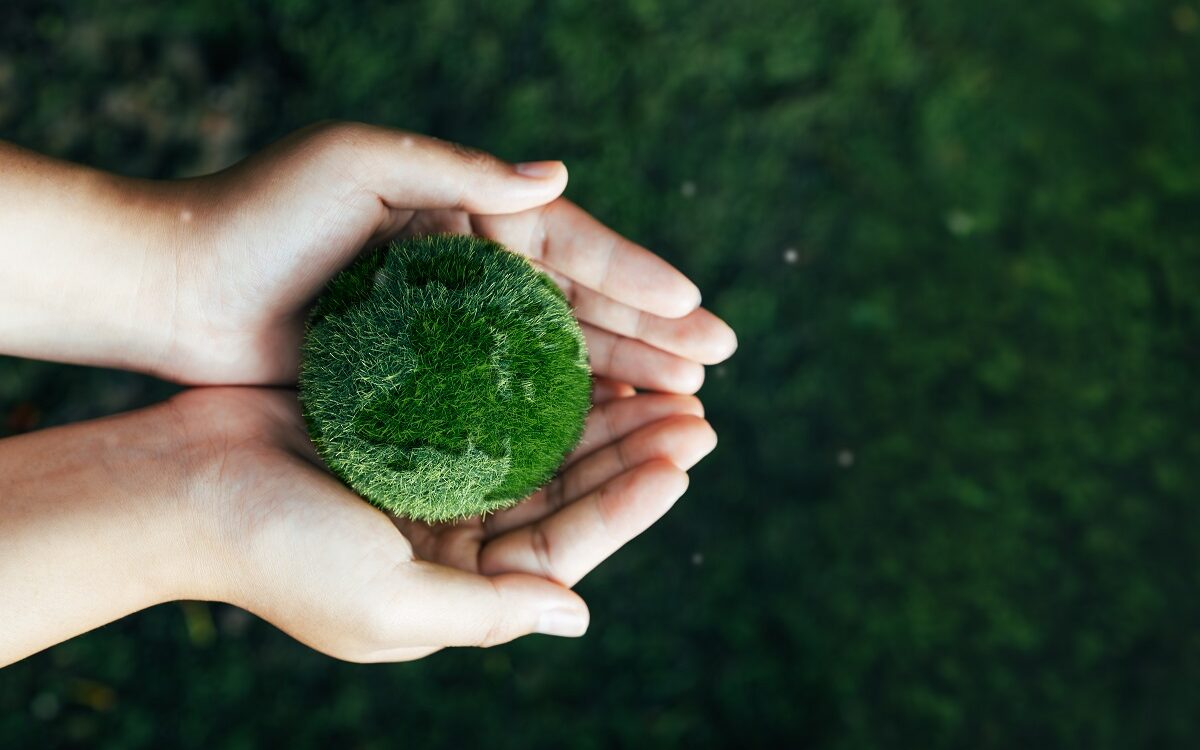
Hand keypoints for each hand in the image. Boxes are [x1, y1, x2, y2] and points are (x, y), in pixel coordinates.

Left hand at [160, 121, 736, 386]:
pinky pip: (507, 399)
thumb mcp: (360, 162)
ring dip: (620, 379)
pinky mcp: (422, 379)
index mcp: (467, 213)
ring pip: (555, 358)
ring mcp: (450, 330)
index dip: (637, 278)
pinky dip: (559, 416)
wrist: (178, 284)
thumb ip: (461, 171)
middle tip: (717, 367)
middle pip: (579, 306)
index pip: (571, 245)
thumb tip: (560, 173)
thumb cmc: (263, 213)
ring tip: (682, 405)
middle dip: (651, 335)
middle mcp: (470, 271)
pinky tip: (604, 435)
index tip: (696, 312)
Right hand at [174, 384, 715, 661]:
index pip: (564, 550)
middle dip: (631, 455)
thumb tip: (577, 616)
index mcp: (455, 586)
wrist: (176, 486)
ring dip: (599, 416)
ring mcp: (433, 478)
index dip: (627, 506)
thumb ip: (487, 612)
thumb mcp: (386, 603)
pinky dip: (538, 383)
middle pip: (564, 495)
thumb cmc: (275, 554)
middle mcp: (453, 537)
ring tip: (662, 381)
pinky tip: (581, 352)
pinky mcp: (411, 425)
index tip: (682, 459)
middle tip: (696, 412)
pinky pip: (493, 402)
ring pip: (540, 447)